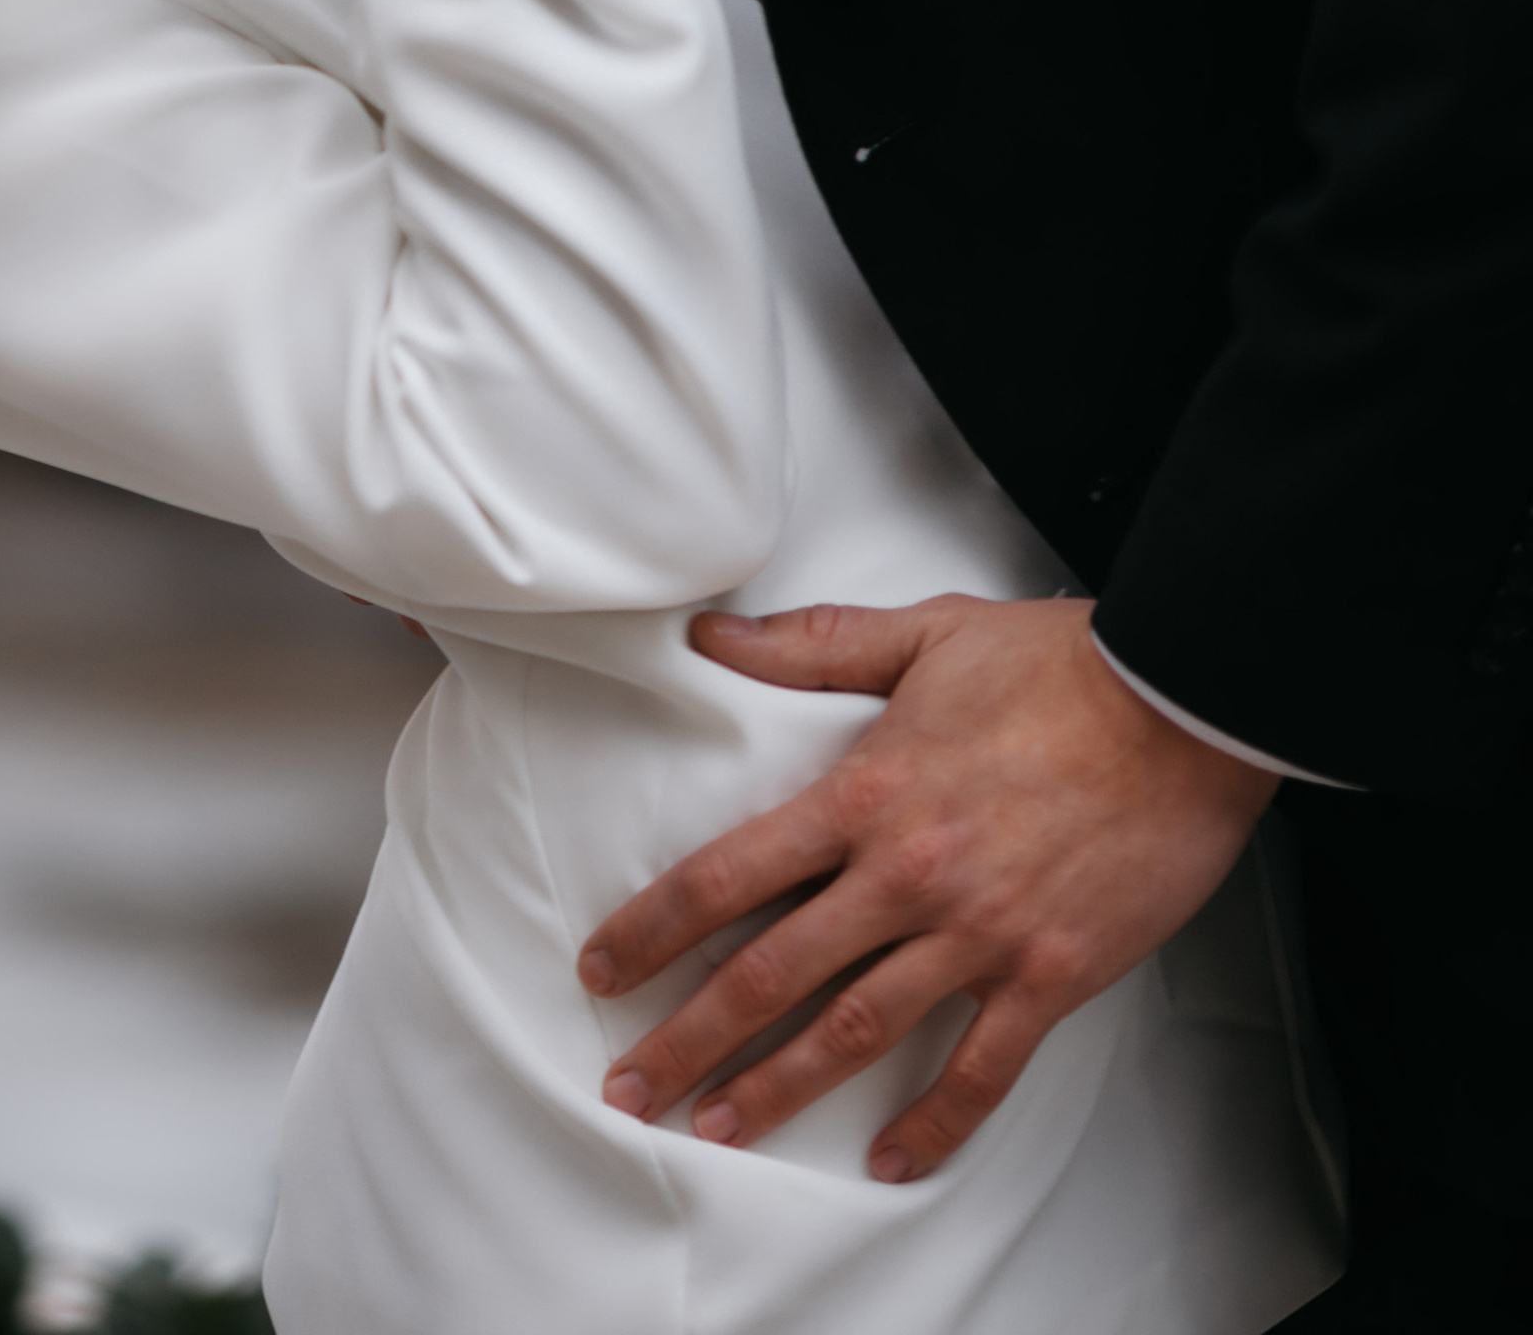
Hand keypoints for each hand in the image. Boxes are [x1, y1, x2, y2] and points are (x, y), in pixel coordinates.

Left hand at [579, 594, 1276, 1180]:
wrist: (1183, 705)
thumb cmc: (1058, 664)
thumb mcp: (922, 633)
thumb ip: (811, 646)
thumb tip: (714, 638)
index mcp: (866, 794)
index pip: (731, 874)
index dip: (657, 927)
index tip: (606, 967)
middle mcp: (908, 875)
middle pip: (774, 972)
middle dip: (691, 1037)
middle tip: (630, 1086)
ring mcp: (978, 933)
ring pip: (857, 1031)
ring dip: (781, 1088)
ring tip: (720, 1130)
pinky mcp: (1049, 973)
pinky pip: (981, 1068)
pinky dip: (934, 1121)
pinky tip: (890, 1157)